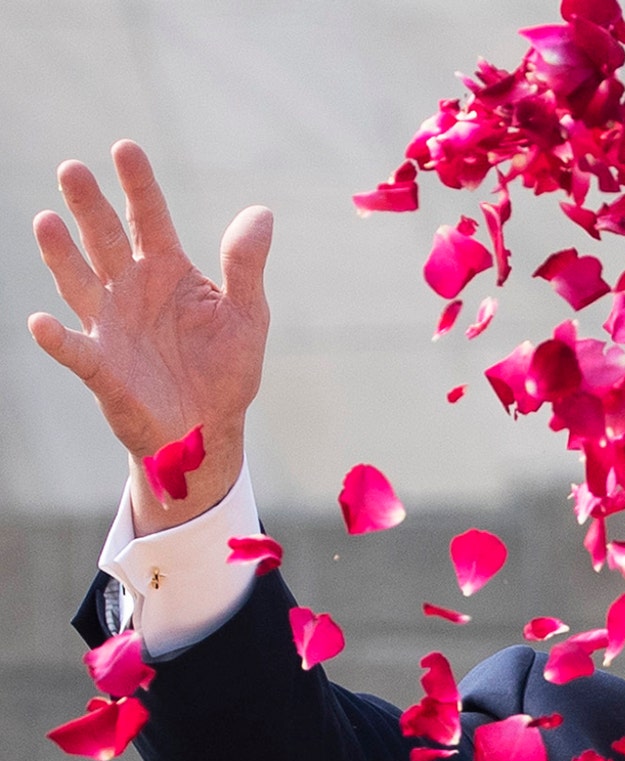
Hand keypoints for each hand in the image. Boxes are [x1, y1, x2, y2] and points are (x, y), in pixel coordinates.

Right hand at [27, 140, 272, 533]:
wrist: (210, 427)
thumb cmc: (226, 367)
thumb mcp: (248, 314)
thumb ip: (246, 265)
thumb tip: (261, 212)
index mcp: (169, 271)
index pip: (151, 218)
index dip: (138, 185)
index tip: (124, 148)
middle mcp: (132, 289)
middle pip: (107, 240)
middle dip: (90, 206)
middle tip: (71, 167)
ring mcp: (111, 325)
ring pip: (80, 283)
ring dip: (61, 255)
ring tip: (46, 221)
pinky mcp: (102, 368)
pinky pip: (75, 351)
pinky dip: (57, 339)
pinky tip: (41, 323)